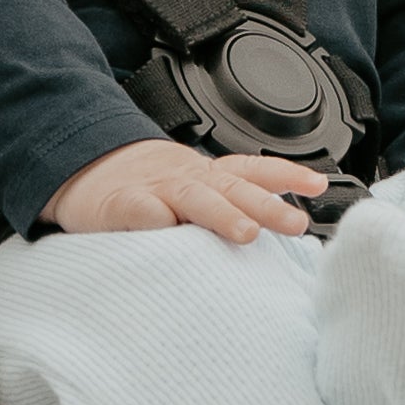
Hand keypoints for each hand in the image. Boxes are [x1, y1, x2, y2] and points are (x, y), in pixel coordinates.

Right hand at [41, 141, 318, 243]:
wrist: (85, 169)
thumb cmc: (146, 190)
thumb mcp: (192, 192)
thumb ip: (227, 208)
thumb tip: (281, 234)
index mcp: (208, 177)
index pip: (254, 170)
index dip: (287, 175)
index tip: (319, 185)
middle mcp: (189, 179)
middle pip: (234, 187)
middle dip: (268, 205)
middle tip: (296, 223)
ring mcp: (156, 189)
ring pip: (195, 198)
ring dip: (223, 214)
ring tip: (246, 233)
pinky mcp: (121, 205)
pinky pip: (140, 210)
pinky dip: (156, 220)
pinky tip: (170, 231)